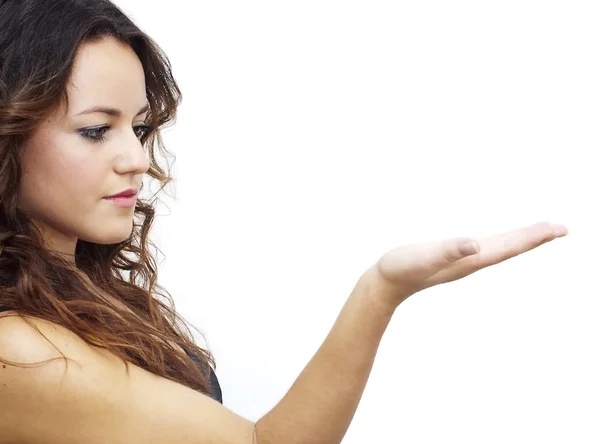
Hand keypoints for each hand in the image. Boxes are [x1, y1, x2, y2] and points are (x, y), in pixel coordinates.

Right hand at [364, 221, 567, 311]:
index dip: (532, 237)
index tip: (557, 228)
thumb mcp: (423, 256)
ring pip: (498, 249)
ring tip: (537, 233)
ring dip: (519, 240)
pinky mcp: (450, 260)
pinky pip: (483, 248)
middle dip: (534, 238)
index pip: (508, 246)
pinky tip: (495, 241)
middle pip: (509, 248)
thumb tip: (476, 244)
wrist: (384, 285)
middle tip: (560, 228)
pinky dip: (499, 242)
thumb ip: (448, 250)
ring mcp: (461, 262)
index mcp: (468, 260)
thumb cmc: (400, 269)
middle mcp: (470, 262)